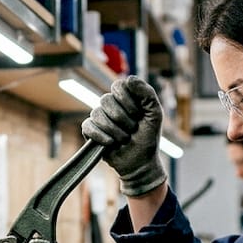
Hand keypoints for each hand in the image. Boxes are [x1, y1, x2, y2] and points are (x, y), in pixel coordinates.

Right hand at [81, 76, 166, 195]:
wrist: (140, 163)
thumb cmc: (148, 137)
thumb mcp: (155, 114)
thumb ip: (147, 94)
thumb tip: (130, 78)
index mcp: (125, 98)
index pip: (118, 85)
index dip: (127, 100)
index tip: (138, 114)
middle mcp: (110, 105)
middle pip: (106, 99)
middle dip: (122, 118)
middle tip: (132, 129)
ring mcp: (99, 118)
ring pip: (97, 114)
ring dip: (115, 130)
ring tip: (124, 139)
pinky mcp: (90, 132)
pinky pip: (87, 126)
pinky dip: (101, 136)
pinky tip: (111, 143)